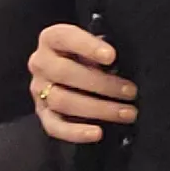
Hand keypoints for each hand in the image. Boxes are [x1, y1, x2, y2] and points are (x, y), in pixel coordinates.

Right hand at [30, 23, 136, 144]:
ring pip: (63, 101)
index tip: (112, 56)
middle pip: (65, 73)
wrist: (69, 71)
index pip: (66, 38)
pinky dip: (76, 132)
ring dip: (98, 109)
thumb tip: (120, 66)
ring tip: (126, 113)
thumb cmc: (87, 55)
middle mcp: (40, 63)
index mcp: (51, 39)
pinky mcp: (42, 113)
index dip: (88, 46)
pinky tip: (98, 133)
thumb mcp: (93, 45)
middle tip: (130, 91)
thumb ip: (101, 51)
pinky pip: (55, 126)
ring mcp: (39, 90)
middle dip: (102, 84)